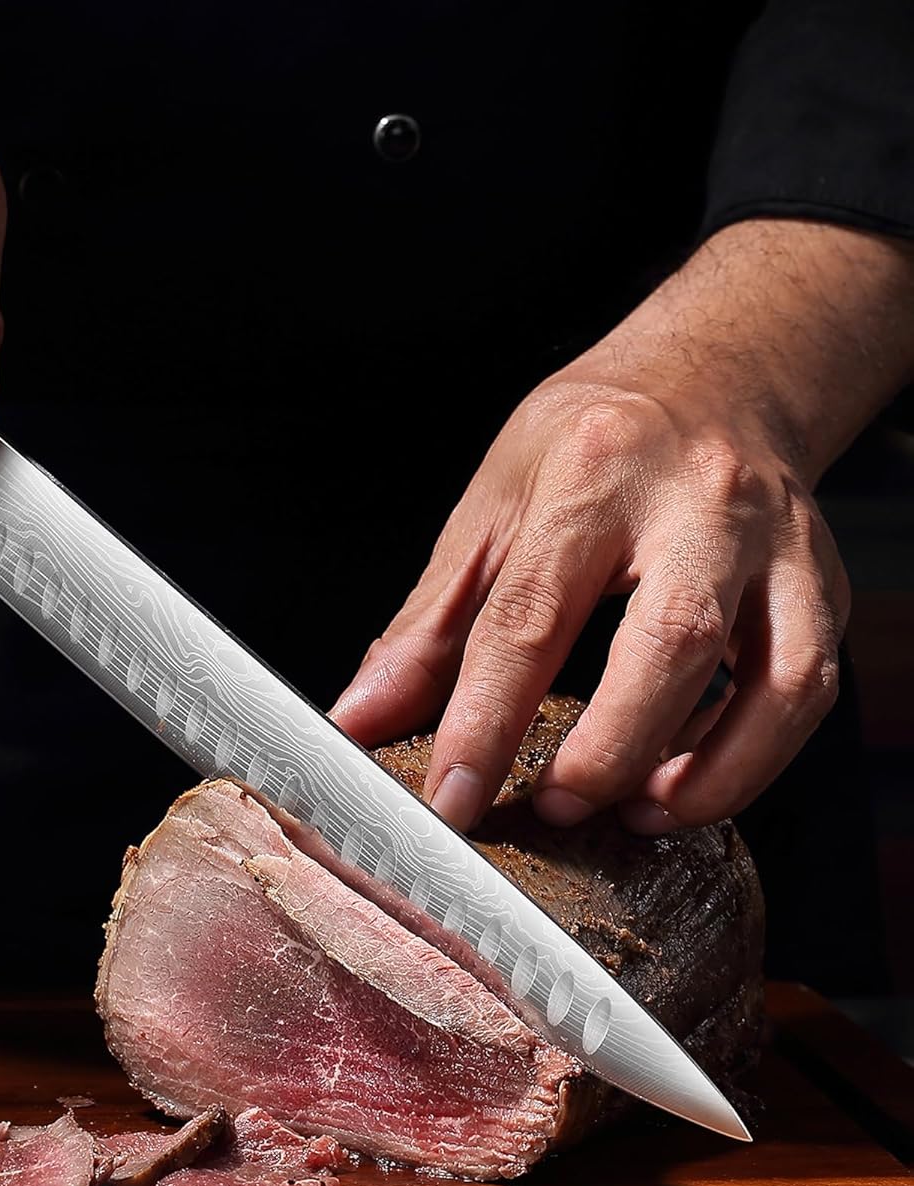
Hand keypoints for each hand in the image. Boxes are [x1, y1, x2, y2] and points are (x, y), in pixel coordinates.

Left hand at [331, 220, 913, 834]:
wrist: (712, 375)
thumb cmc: (590, 443)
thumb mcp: (490, 509)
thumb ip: (427, 626)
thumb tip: (361, 717)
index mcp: (590, 476)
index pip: (529, 614)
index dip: (486, 719)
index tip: (452, 796)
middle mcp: (697, 505)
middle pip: (670, 641)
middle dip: (610, 748)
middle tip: (555, 807)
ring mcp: (777, 544)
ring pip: (776, 678)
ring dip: (708, 775)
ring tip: (633, 811)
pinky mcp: (825, 583)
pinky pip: (808, 691)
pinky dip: (752, 757)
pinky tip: (688, 779)